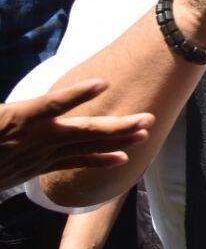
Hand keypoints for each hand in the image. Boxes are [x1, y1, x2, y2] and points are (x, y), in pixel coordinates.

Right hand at [0, 80, 151, 190]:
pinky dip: (100, 160)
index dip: (76, 93)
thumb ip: (8, 102)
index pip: (52, 103)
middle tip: (149, 118)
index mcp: (19, 118)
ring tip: (145, 132)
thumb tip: (28, 95)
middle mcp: (36, 137)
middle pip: (83, 130)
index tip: (103, 82)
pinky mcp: (41, 166)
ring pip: (86, 147)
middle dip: (118, 125)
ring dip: (118, 140)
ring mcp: (42, 154)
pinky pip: (76, 163)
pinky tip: (123, 158)